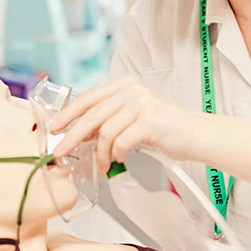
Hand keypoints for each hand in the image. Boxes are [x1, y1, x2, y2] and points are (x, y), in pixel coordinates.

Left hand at [49, 76, 201, 172]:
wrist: (194, 134)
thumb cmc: (163, 128)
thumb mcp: (132, 115)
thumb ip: (109, 118)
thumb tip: (79, 132)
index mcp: (124, 85)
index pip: (88, 98)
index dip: (68, 114)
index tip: (55, 128)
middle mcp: (131, 91)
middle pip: (92, 115)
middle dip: (72, 136)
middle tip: (60, 152)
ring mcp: (141, 104)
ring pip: (105, 132)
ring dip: (100, 154)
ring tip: (103, 165)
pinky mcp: (150, 122)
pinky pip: (121, 142)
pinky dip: (117, 155)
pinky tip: (121, 159)